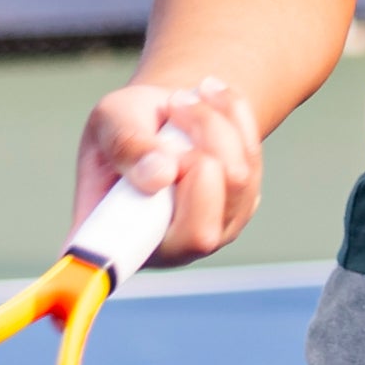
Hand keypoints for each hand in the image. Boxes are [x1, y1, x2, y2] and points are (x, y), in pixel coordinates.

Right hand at [74, 74, 263, 264]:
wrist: (164, 112)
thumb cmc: (127, 124)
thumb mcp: (111, 118)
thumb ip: (126, 145)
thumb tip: (160, 177)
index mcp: (112, 239)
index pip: (117, 265)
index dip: (123, 254)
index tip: (143, 198)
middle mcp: (162, 250)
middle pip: (200, 232)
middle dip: (195, 152)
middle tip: (173, 109)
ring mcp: (206, 235)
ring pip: (235, 181)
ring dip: (214, 123)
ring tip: (186, 99)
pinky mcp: (238, 211)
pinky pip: (253, 163)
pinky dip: (235, 120)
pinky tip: (211, 102)